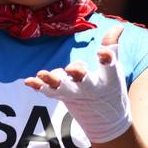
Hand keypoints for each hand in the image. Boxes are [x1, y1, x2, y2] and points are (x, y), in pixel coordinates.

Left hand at [25, 27, 131, 144]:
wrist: (105, 121)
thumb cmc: (110, 89)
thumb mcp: (114, 70)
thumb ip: (112, 46)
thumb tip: (118, 25)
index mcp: (108, 79)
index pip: (109, 67)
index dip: (106, 58)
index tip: (101, 52)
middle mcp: (90, 88)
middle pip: (84, 81)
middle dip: (77, 74)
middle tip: (71, 69)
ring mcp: (75, 94)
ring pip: (62, 88)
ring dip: (51, 81)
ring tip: (42, 74)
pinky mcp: (62, 96)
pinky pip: (48, 91)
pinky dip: (38, 86)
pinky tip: (28, 81)